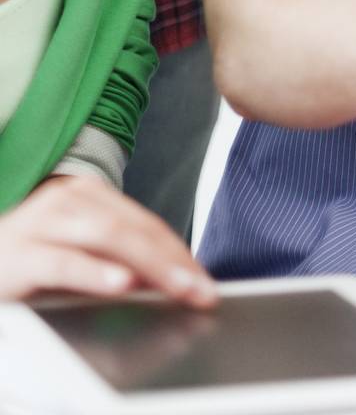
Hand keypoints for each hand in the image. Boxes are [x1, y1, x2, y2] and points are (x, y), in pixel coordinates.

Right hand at [0, 176, 217, 302]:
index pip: (144, 222)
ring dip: (149, 264)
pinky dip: (96, 273)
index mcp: (87, 195)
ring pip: (108, 238)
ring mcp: (42, 223)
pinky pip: (65, 262)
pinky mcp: (20, 255)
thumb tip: (166, 277)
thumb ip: (115, 258)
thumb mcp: (75, 252)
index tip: (205, 279)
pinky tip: (121, 284)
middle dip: (173, 261)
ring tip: (177, 286)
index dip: (179, 250)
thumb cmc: (27, 261)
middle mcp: (67, 200)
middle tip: (201, 290)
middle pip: (132, 228)